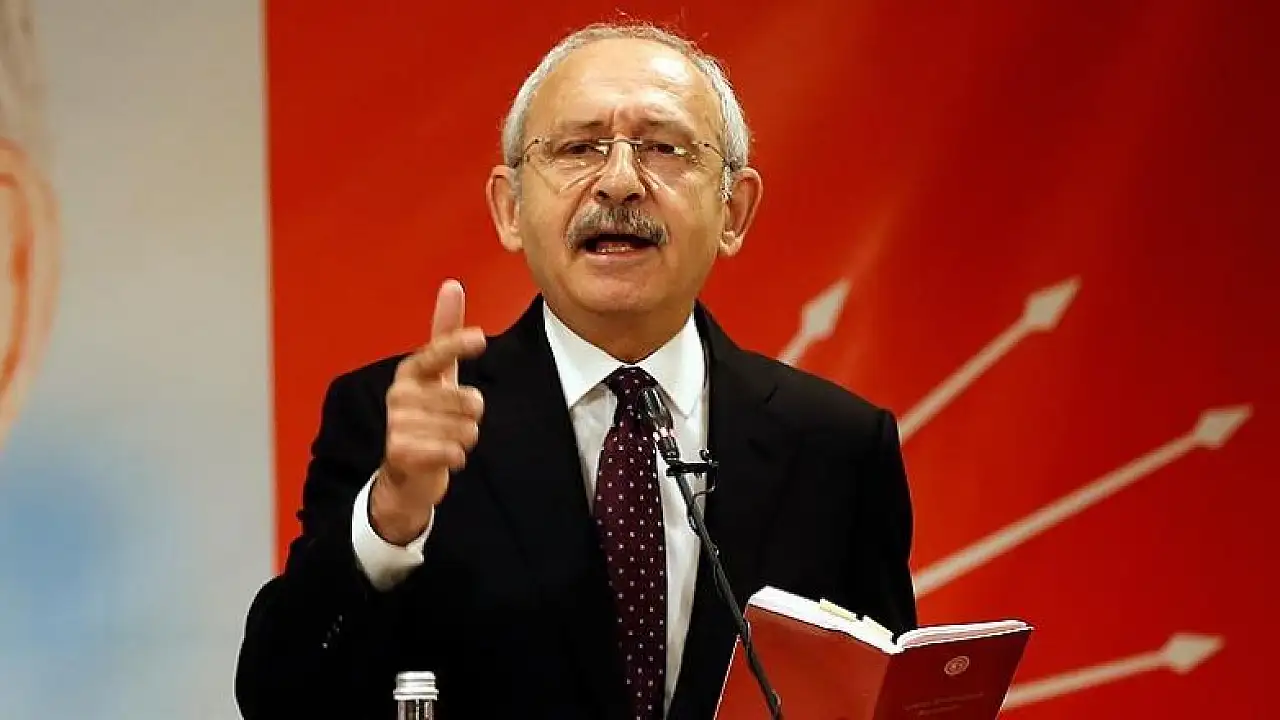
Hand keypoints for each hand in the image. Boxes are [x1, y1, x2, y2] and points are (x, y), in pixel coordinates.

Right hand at [370, 279, 486, 544]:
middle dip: (473, 417)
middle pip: (470, 401)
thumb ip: (445, 332)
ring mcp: (397, 423)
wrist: (406, 471)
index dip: (457, 345)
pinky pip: (453, 452)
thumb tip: (452, 284)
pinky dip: (457, 457)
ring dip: (465, 439)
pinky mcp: (401, 452)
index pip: (437, 353)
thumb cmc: (429, 415)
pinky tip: (443, 457)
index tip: (480, 339)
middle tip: (454, 422)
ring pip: (467, 429)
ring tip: (445, 440)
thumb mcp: (438, 374)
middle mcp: (399, 394)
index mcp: (410, 371)